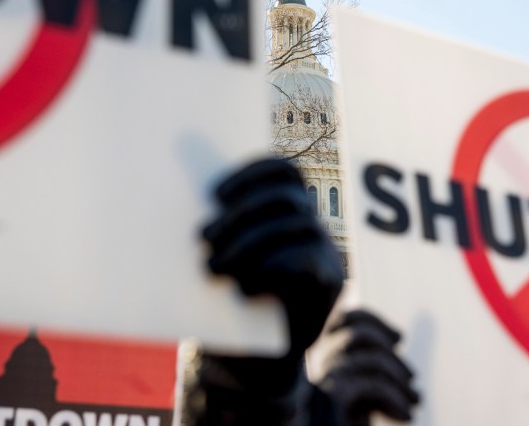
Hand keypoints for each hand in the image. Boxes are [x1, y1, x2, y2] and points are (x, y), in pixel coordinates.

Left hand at [203, 158, 344, 355]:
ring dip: (249, 241)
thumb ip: (216, 231)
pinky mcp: (331, 281)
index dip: (251, 174)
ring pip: (297, 223)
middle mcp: (310, 223)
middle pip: (286, 196)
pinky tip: (244, 288)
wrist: (260, 357)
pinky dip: (273, 267)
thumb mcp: (220, 259)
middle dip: (242, 211)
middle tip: (204, 236)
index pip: (282, 171)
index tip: (215, 194)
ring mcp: (325, 249)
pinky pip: (308, 259)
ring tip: (214, 266)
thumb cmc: (230, 302)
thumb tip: (197, 210)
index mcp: (286, 208)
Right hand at [318, 310, 420, 425]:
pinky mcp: (331, 399)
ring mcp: (320, 384)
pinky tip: (406, 417)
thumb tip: (396, 338)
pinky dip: (395, 397)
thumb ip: (372, 368)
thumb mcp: (367, 397)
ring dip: (398, 375)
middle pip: (353, 331)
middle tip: (413, 378)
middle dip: (390, 350)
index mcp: (322, 365)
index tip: (399, 338)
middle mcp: (316, 370)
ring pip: (364, 354)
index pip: (340, 320)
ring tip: (417, 401)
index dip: (371, 320)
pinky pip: (369, 382)